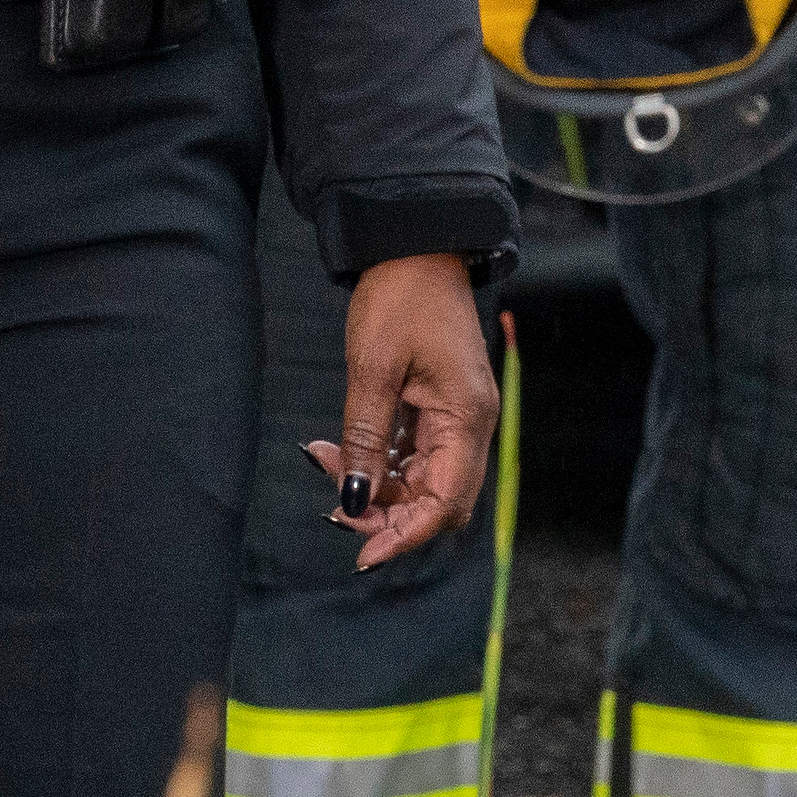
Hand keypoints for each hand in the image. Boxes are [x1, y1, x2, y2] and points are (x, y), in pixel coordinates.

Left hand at [302, 255, 496, 570]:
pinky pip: (412, 451)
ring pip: (419, 478)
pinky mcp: (437, 404)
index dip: (405, 535)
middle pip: (434, 499)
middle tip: (333, 507)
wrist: (415, 243)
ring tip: (326, 462)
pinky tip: (341, 451)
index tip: (362, 554)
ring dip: (375, 484)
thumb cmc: (399, 297)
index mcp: (466, 419)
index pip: (445, 504)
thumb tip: (353, 501)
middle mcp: (470, 425)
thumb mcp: (373, 368)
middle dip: (385, 512)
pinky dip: (378, 459)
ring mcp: (455, 415)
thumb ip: (364, 439)